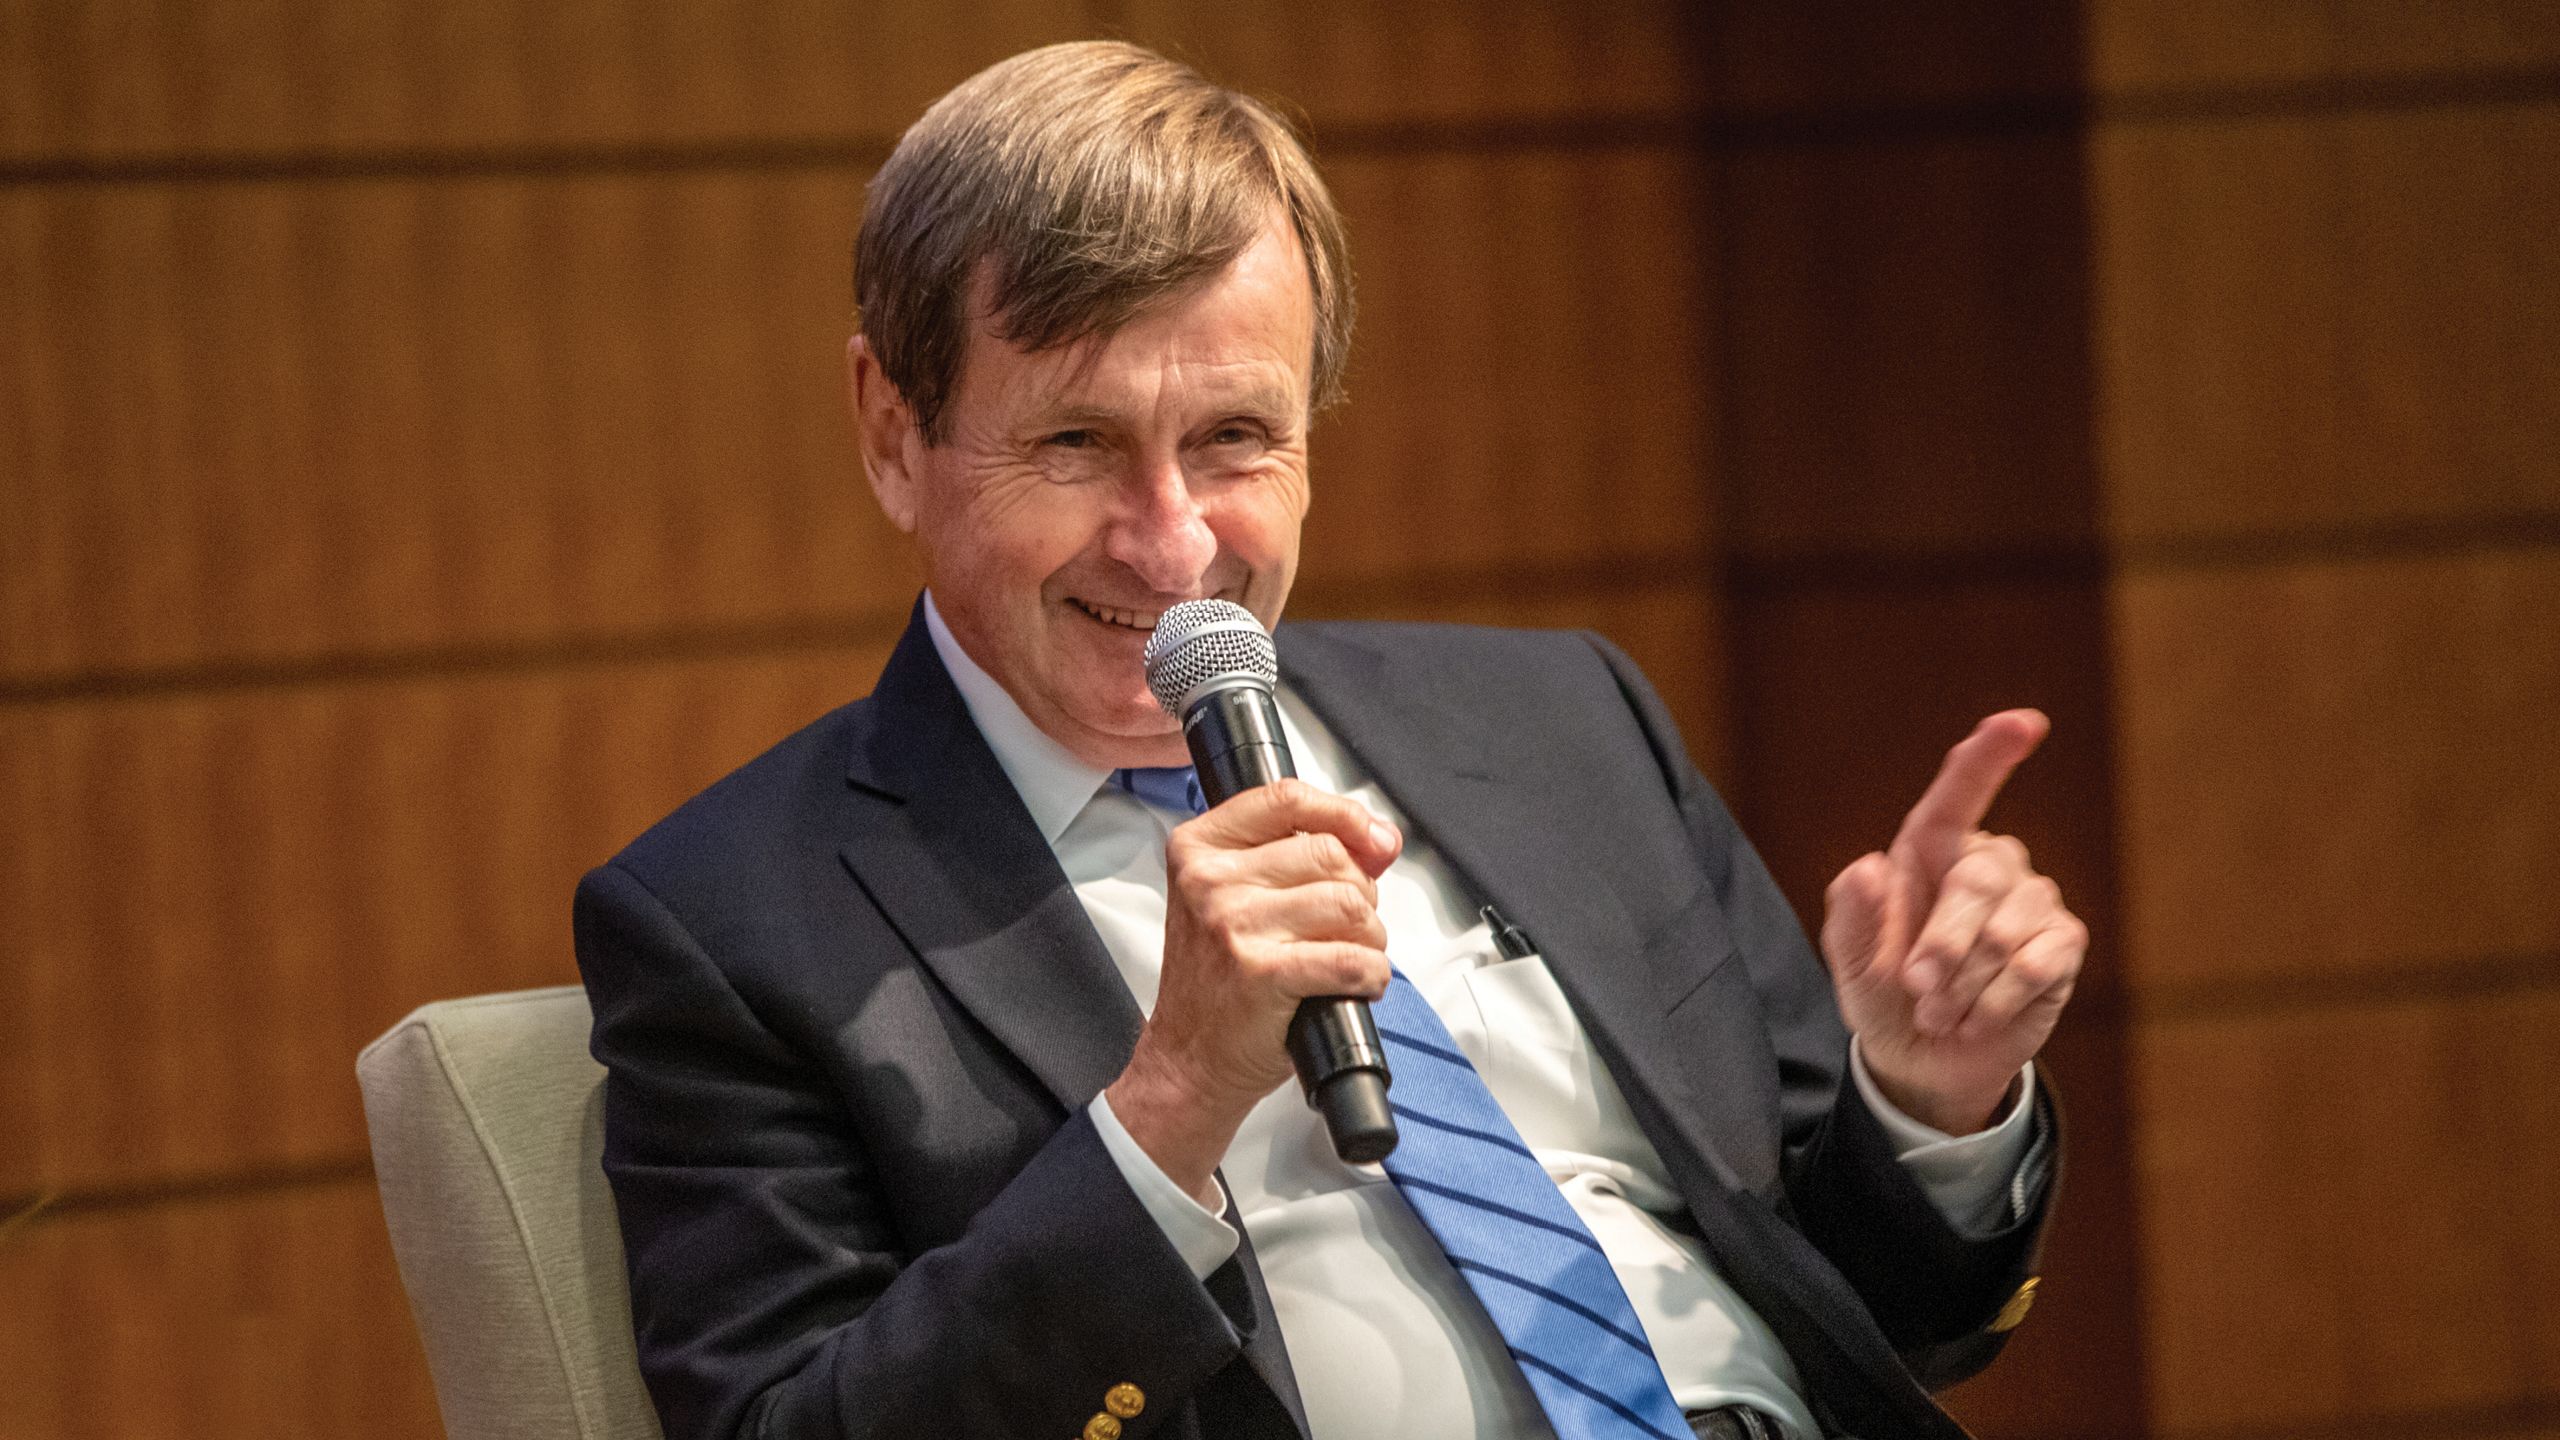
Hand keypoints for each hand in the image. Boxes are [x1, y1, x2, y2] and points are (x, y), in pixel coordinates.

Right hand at [1105, 779, 1401, 1200]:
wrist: (1189, 1058)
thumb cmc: (1219, 979)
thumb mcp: (1236, 898)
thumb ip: (1298, 857)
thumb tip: (1380, 842)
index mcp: (1200, 848)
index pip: (1287, 798)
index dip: (1345, 815)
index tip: (1375, 842)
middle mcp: (1210, 879)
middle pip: (1330, 854)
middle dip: (1360, 894)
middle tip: (1347, 928)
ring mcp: (1233, 924)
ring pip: (1349, 903)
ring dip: (1369, 938)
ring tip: (1349, 958)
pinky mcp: (1261, 972)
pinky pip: (1350, 957)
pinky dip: (1370, 974)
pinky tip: (1355, 984)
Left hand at [1820, 710, 2085, 1133]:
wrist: (1923, 1057)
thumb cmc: (1883, 993)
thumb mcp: (1850, 962)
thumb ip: (1851, 917)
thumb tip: (1866, 867)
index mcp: (1930, 850)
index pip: (1960, 791)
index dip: (1991, 753)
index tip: (2024, 722)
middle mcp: (1987, 863)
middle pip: (1979, 878)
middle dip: (1943, 943)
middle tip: (1916, 988)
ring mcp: (2031, 901)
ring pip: (2008, 928)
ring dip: (1966, 981)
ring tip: (1941, 1010)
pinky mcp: (2062, 945)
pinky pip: (2038, 963)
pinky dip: (1998, 999)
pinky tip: (1979, 1017)